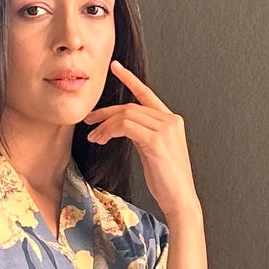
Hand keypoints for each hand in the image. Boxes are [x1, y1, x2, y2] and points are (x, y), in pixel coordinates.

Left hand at [84, 62, 199, 220]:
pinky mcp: (157, 140)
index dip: (130, 79)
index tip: (115, 67)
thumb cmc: (167, 182)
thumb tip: (123, 128)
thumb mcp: (153, 152)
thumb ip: (142, 135)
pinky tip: (102, 139)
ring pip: (127, 115)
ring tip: (94, 137)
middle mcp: (171, 120)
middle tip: (88, 120)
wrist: (180, 200)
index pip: (146, 94)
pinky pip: (126, 126)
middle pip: (131, 106)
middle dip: (106, 113)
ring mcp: (166, 129)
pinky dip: (110, 131)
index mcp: (172, 121)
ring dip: (105, 125)